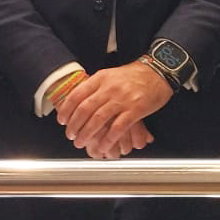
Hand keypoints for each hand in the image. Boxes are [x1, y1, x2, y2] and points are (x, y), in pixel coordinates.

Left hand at [55, 61, 171, 154]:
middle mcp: (109, 88)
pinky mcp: (136, 110)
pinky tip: (103, 147)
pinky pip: (118, 127)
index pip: (77, 94)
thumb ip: (95, 87)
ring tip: (81, 142)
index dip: (67, 109)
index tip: (62, 120)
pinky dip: (108, 139)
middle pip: (85, 109)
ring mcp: (122, 99)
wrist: (158, 72)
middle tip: (70, 135)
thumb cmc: (133, 76)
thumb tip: (77, 101)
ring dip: (87, 133)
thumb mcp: (110, 75)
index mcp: (100, 78)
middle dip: (74, 125)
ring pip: (98, 119)